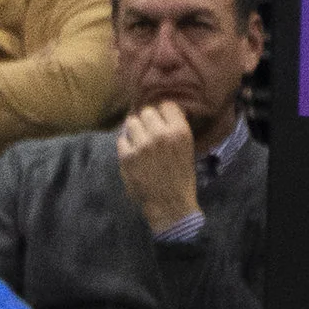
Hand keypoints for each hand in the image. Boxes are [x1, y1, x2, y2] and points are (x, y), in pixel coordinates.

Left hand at [115, 99, 200, 232]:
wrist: (170, 204)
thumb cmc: (181, 177)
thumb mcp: (187, 149)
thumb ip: (174, 129)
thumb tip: (160, 111)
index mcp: (180, 132)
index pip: (166, 105)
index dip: (162, 112)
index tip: (161, 119)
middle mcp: (160, 135)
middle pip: (146, 111)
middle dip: (147, 120)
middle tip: (149, 132)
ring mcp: (142, 145)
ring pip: (131, 122)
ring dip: (134, 130)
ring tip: (140, 141)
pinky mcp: (126, 156)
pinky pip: (121, 139)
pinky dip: (126, 144)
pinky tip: (133, 153)